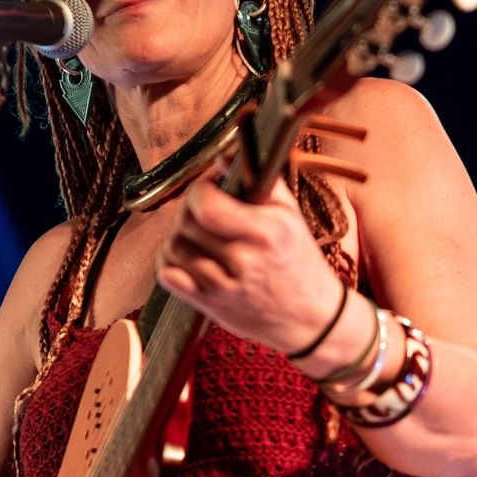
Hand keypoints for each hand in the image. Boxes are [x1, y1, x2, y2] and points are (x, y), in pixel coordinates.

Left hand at [155, 170, 343, 354]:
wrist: (310, 318)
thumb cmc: (299, 261)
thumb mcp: (290, 216)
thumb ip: (259, 181)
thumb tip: (224, 157)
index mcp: (265, 232)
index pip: (206, 205)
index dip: (199, 190)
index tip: (209, 189)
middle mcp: (243, 260)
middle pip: (185, 224)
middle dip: (188, 210)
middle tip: (201, 210)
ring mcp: (224, 286)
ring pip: (172, 248)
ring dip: (178, 236)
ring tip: (196, 234)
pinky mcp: (210, 306)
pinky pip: (167, 277)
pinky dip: (168, 263)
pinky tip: (186, 258)